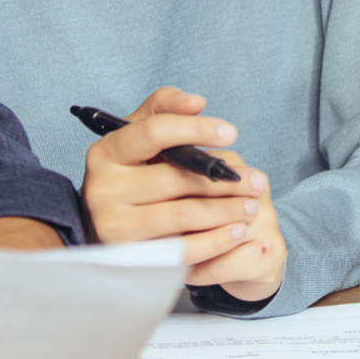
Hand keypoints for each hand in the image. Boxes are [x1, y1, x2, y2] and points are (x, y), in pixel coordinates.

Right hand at [82, 87, 282, 300]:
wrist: (102, 229)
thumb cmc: (129, 178)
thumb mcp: (136, 140)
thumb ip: (162, 111)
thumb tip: (196, 102)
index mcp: (105, 153)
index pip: (153, 132)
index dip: (195, 129)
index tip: (231, 133)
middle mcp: (102, 188)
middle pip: (176, 178)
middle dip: (225, 179)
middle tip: (257, 180)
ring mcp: (113, 226)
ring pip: (183, 214)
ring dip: (226, 211)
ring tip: (252, 206)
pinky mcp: (130, 256)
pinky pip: (181, 250)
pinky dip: (215, 241)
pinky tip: (236, 231)